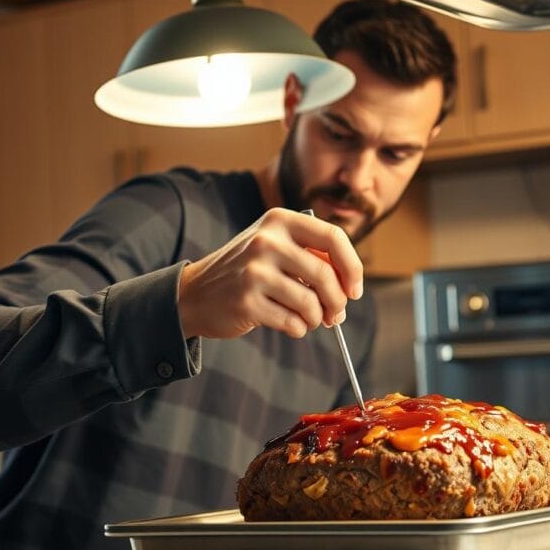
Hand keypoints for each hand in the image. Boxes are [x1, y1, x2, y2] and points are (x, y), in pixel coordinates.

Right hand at [177, 208, 363, 338]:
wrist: (195, 293)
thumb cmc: (245, 272)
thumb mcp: (274, 247)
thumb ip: (311, 256)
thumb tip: (349, 286)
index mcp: (279, 220)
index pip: (334, 238)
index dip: (353, 267)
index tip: (355, 290)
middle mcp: (266, 241)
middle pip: (325, 275)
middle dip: (337, 302)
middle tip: (335, 315)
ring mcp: (254, 271)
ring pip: (310, 303)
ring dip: (317, 318)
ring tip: (309, 319)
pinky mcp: (246, 301)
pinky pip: (292, 322)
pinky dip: (298, 329)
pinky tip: (289, 324)